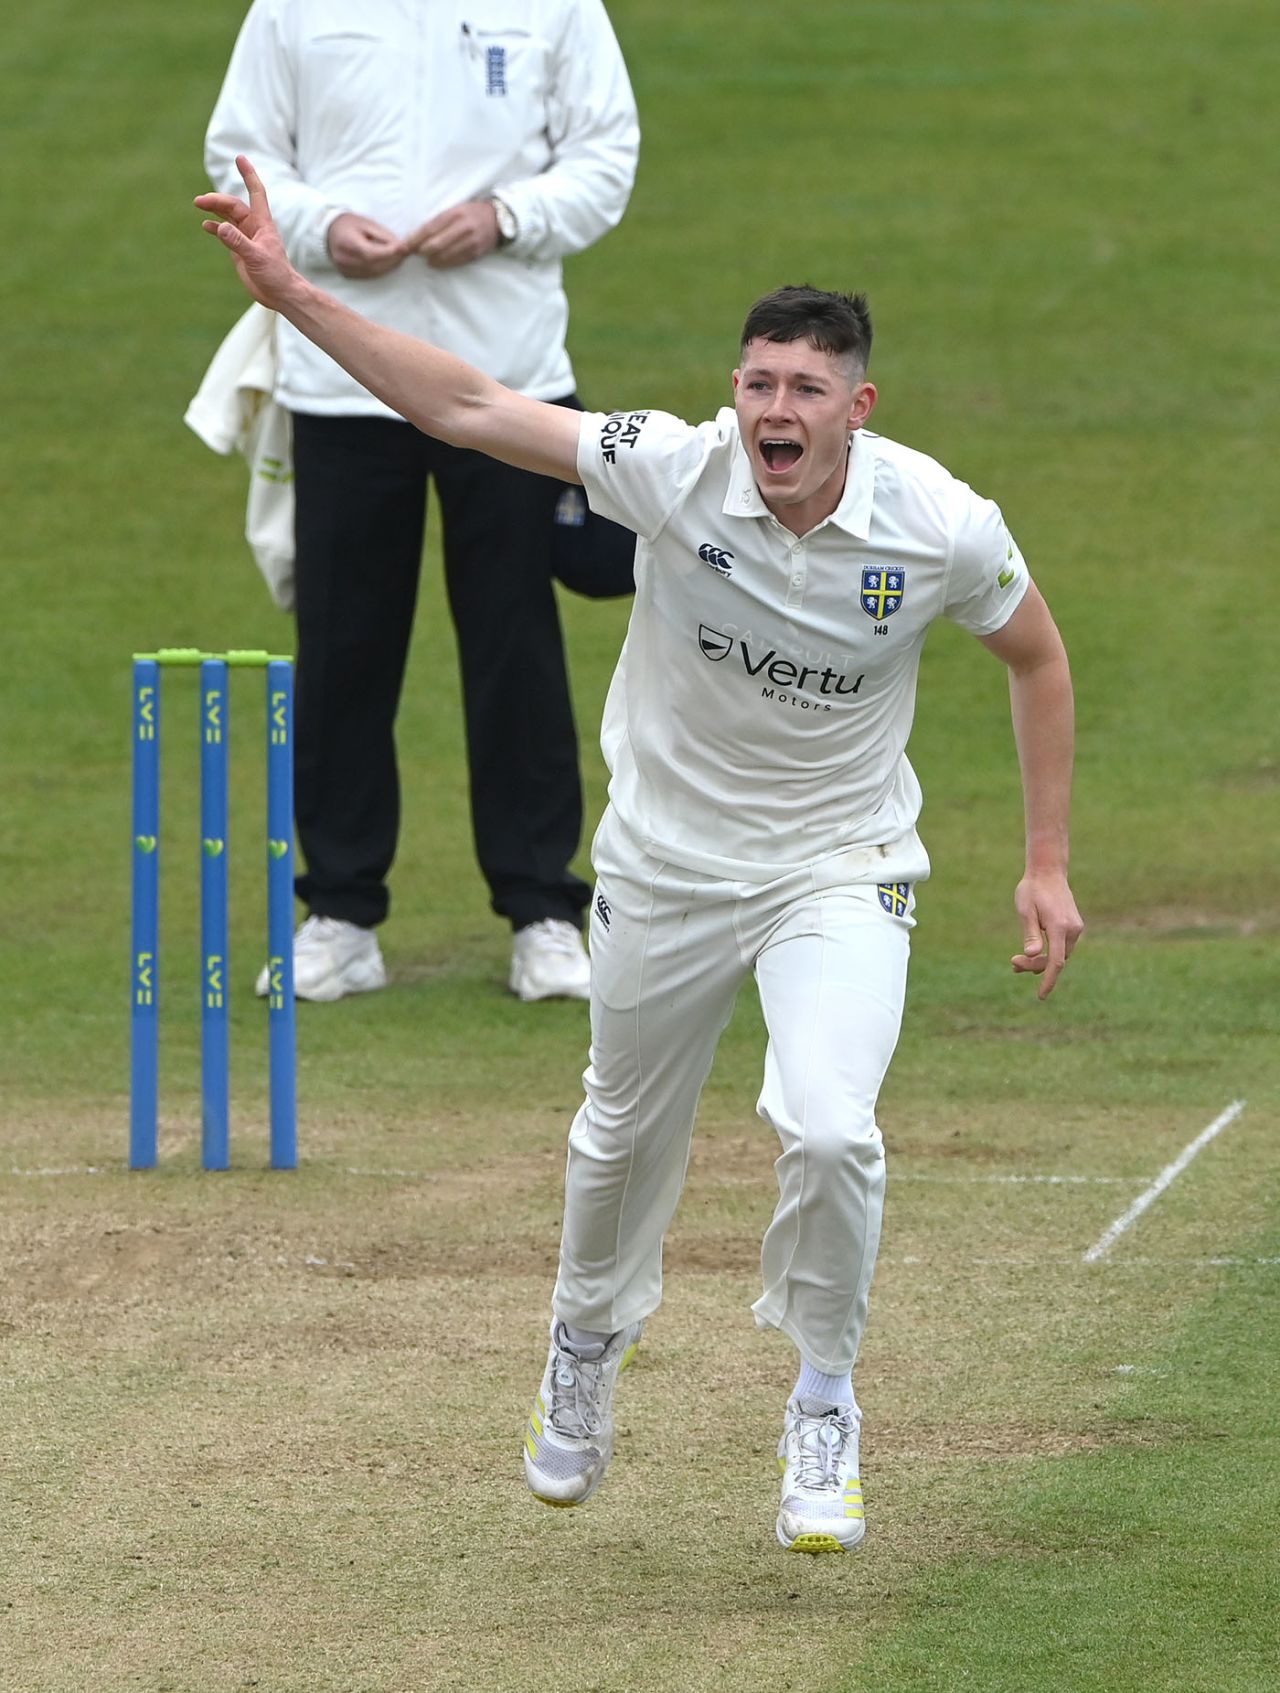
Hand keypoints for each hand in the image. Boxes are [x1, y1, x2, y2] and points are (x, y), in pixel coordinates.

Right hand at [196, 156, 300, 310]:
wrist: (281, 294)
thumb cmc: (276, 275)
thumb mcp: (256, 258)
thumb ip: (238, 243)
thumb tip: (220, 228)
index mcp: (262, 224)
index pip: (255, 192)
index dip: (248, 174)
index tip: (240, 158)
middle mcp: (254, 227)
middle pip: (233, 206)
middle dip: (217, 200)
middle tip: (199, 202)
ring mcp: (246, 238)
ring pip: (228, 217)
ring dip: (214, 210)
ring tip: (199, 205)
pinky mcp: (240, 250)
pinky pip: (225, 234)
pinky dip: (215, 228)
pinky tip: (206, 226)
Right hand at [325, 212, 406, 277]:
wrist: (328, 232)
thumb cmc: (349, 224)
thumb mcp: (366, 223)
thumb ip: (383, 236)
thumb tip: (401, 246)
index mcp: (347, 243)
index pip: (372, 253)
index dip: (390, 253)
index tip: (404, 248)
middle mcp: (345, 259)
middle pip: (375, 265)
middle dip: (392, 260)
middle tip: (404, 253)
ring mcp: (345, 269)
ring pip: (373, 272)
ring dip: (389, 266)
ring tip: (398, 257)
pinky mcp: (348, 275)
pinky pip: (368, 275)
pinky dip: (380, 270)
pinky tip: (387, 263)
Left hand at [405, 200, 500, 268]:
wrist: (497, 220)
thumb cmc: (471, 213)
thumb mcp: (455, 210)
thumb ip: (438, 221)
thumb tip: (417, 235)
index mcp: (454, 214)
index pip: (430, 228)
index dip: (415, 239)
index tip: (406, 245)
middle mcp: (463, 228)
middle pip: (436, 244)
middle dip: (422, 251)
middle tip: (414, 254)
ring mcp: (470, 242)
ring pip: (445, 255)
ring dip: (432, 259)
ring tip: (426, 259)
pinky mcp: (476, 253)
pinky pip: (456, 262)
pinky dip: (443, 264)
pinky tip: (436, 263)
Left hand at [1011, 870, 1082, 999]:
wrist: (1048, 872)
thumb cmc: (1032, 890)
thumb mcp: (1025, 910)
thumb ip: (1030, 933)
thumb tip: (1032, 955)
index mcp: (1060, 927)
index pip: (1056, 962)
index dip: (1048, 981)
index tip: (1040, 996)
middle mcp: (1072, 929)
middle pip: (1056, 960)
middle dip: (1035, 966)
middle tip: (1012, 963)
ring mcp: (1076, 928)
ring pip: (1060, 954)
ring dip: (1041, 960)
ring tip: (1016, 961)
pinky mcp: (1074, 927)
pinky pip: (1062, 947)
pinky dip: (1048, 952)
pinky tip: (1032, 953)